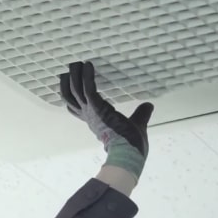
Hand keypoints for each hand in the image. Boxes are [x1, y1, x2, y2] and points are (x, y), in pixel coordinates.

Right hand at [60, 61, 153, 180]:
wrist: (128, 153)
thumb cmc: (130, 145)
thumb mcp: (136, 125)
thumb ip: (141, 114)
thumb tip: (149, 106)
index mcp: (95, 122)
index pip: (76, 109)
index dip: (71, 97)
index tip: (70, 85)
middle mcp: (89, 117)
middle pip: (70, 97)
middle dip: (68, 82)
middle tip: (69, 69)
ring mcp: (92, 112)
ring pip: (75, 90)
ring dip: (74, 75)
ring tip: (76, 63)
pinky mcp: (97, 107)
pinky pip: (88, 88)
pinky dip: (86, 76)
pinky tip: (88, 66)